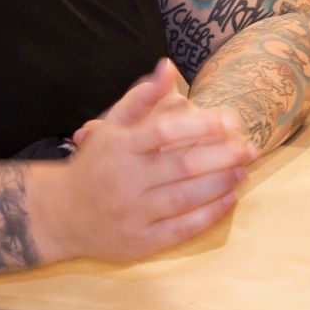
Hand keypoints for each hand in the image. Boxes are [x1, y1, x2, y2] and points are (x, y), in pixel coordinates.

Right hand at [36, 61, 255, 262]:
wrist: (59, 214)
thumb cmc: (96, 164)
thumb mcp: (111, 127)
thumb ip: (141, 97)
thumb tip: (169, 67)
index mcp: (118, 147)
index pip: (165, 131)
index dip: (201, 125)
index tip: (231, 120)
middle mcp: (124, 180)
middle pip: (183, 165)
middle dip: (223, 155)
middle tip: (250, 147)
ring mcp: (131, 214)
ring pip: (186, 197)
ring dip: (221, 183)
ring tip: (243, 169)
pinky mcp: (139, 242)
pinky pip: (181, 229)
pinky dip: (209, 214)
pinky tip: (229, 199)